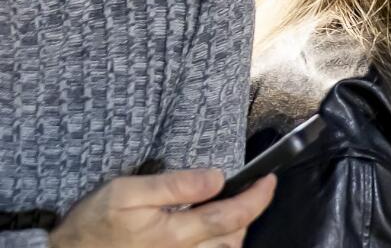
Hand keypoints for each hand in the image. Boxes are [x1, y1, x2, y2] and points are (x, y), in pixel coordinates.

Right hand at [48, 169, 276, 247]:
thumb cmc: (94, 224)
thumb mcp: (127, 193)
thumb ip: (175, 185)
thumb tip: (216, 178)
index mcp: (177, 234)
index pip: (233, 215)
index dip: (258, 197)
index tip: (269, 179)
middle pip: (235, 237)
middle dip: (248, 213)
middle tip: (248, 191)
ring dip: (234, 231)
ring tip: (229, 209)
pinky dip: (219, 244)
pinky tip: (211, 232)